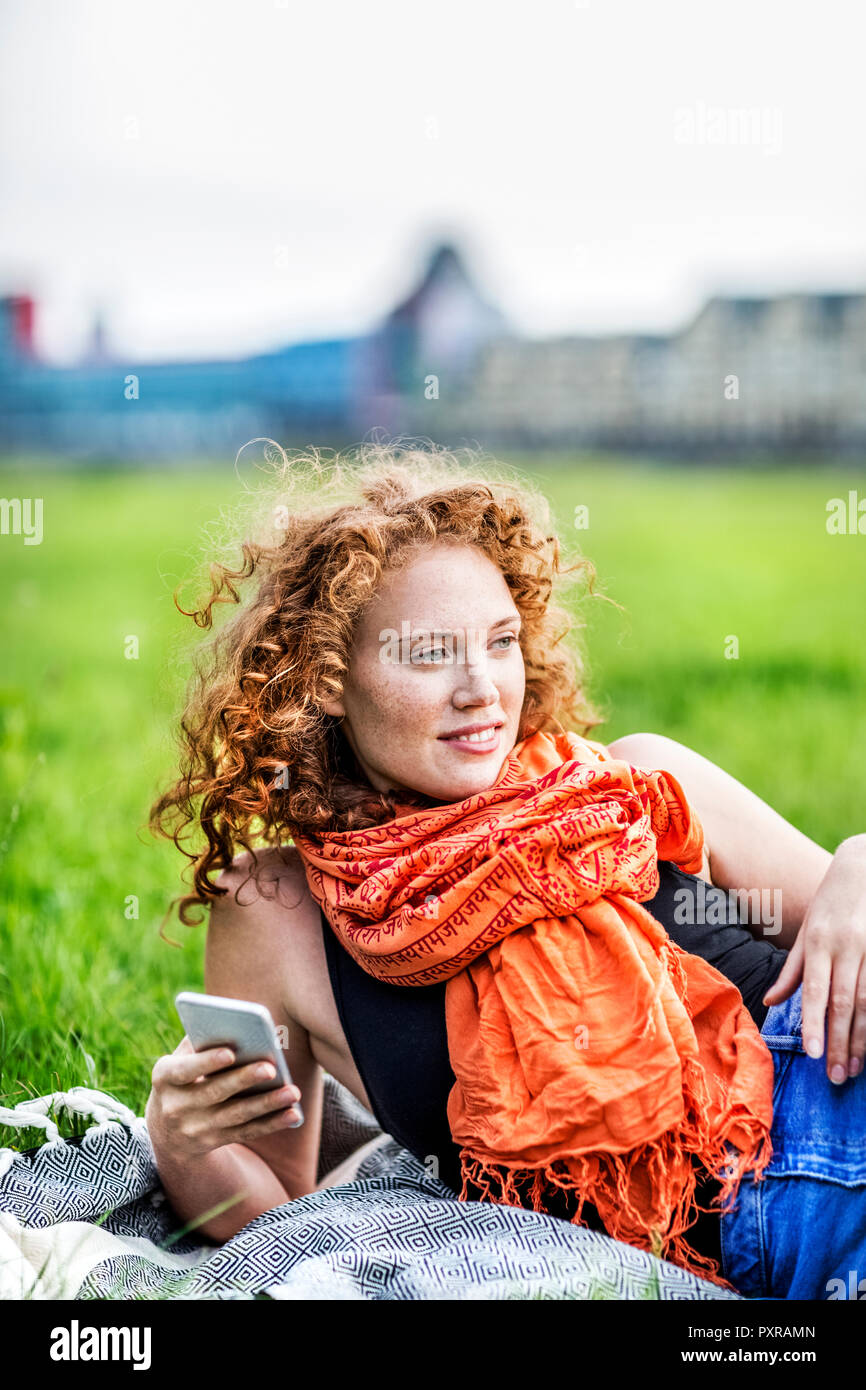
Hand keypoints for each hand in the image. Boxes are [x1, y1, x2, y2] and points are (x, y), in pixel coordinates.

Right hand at [145, 1035, 302, 1158]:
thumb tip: (234, 1022)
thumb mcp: (179, 1060)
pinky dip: (272, 1123)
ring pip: (236, 1115)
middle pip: (215, 1092)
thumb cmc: (183, 1076)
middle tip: (271, 1068)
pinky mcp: (214, 1142)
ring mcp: (195, 1128)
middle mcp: (175, 1107)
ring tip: (292, 1092)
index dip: (206, 1062)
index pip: (184, 1070)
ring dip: (267, 1104)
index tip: (231, 1052)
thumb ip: (200, 1042)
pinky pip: (247, 1132)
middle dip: (244, 1080)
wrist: (167, 1130)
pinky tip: (293, 1114)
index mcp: (164, 1078)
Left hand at [762, 836, 865, 1084]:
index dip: (815, 1025)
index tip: (813, 1055)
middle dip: (839, 1043)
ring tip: (855, 1068)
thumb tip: (771, 1002)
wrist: (865, 868)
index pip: (816, 992)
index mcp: (818, 942)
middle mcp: (845, 947)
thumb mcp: (805, 932)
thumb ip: (792, 970)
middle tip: (835, 1077)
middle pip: (844, 1004)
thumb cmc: (830, 904)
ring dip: (862, 1039)